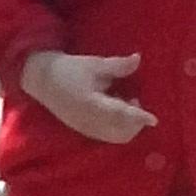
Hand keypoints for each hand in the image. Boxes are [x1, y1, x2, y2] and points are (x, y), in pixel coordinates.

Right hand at [24, 48, 152, 144]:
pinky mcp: (84, 130)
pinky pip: (107, 136)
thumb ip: (117, 66)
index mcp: (91, 104)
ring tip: (125, 102)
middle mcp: (89, 121)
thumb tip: (138, 59)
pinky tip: (115, 108)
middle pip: (121, 133)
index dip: (138, 117)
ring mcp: (86, 128)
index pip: (120, 114)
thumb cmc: (68, 69)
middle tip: (135, 100)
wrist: (42, 80)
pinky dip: (118, 127)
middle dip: (135, 122)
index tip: (154, 119)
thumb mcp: (94, 64)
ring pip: (115, 137)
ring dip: (128, 126)